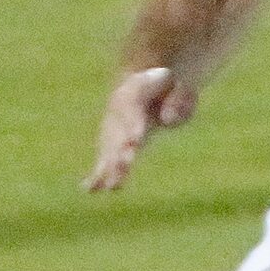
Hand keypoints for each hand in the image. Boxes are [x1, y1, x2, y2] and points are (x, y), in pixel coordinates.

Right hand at [85, 66, 197, 192]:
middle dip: (121, 150)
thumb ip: (178, 98)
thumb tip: (168, 120)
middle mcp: (118, 110)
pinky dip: (98, 174)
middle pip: (118, 132)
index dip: (133, 124)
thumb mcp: (179, 84)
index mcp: (133, 90)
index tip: (136, 139)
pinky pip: (106, 159)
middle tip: (123, 166)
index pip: (132, 108)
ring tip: (111, 186)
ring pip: (110, 149)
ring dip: (111, 167)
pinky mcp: (114, 143)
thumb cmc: (166, 83)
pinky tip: (90, 189)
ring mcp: (114, 127)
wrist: (144, 81)